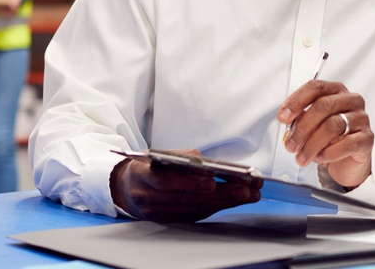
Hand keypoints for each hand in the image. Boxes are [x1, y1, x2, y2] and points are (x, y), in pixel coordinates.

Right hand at [109, 148, 261, 222]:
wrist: (125, 187)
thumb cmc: (147, 166)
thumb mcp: (158, 154)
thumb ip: (181, 156)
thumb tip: (204, 162)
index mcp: (144, 175)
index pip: (166, 181)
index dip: (189, 182)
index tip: (212, 181)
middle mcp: (150, 197)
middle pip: (187, 199)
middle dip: (219, 194)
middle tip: (245, 190)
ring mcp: (159, 212)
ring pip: (194, 209)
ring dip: (224, 202)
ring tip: (248, 194)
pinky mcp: (168, 220)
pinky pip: (194, 215)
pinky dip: (216, 207)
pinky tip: (234, 200)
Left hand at [278, 80, 372, 188]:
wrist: (348, 161)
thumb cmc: (329, 139)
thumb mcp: (311, 126)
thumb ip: (300, 121)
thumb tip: (289, 124)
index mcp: (336, 91)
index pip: (315, 88)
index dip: (296, 101)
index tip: (283, 117)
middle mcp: (351, 101)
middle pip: (324, 106)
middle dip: (302, 127)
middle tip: (290, 144)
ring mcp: (361, 118)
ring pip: (333, 126)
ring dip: (312, 144)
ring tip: (302, 156)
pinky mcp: (367, 138)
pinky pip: (346, 143)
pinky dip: (329, 153)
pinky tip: (322, 158)